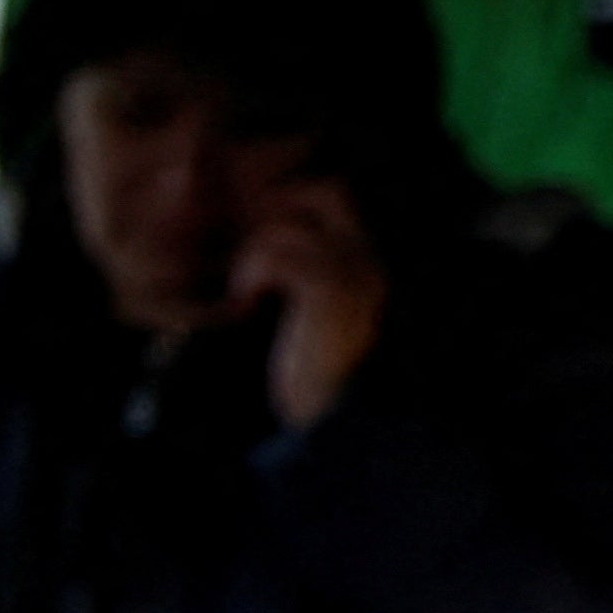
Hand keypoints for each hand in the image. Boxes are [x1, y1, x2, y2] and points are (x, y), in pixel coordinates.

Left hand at [224, 171, 385, 430]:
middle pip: (323, 191)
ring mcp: (354, 272)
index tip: (252, 228)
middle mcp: (369, 258)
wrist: (332, 421)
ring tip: (245, 291)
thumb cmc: (312, 373)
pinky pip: (277, 255)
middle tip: (243, 247)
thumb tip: (256, 237)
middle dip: (274, 208)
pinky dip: (251, 274)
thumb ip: (298, 273)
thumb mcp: (309, 314)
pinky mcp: (330, 292)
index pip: (335, 195)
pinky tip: (246, 304)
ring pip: (288, 226)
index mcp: (367, 261)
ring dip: (253, 254)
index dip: (290, 199)